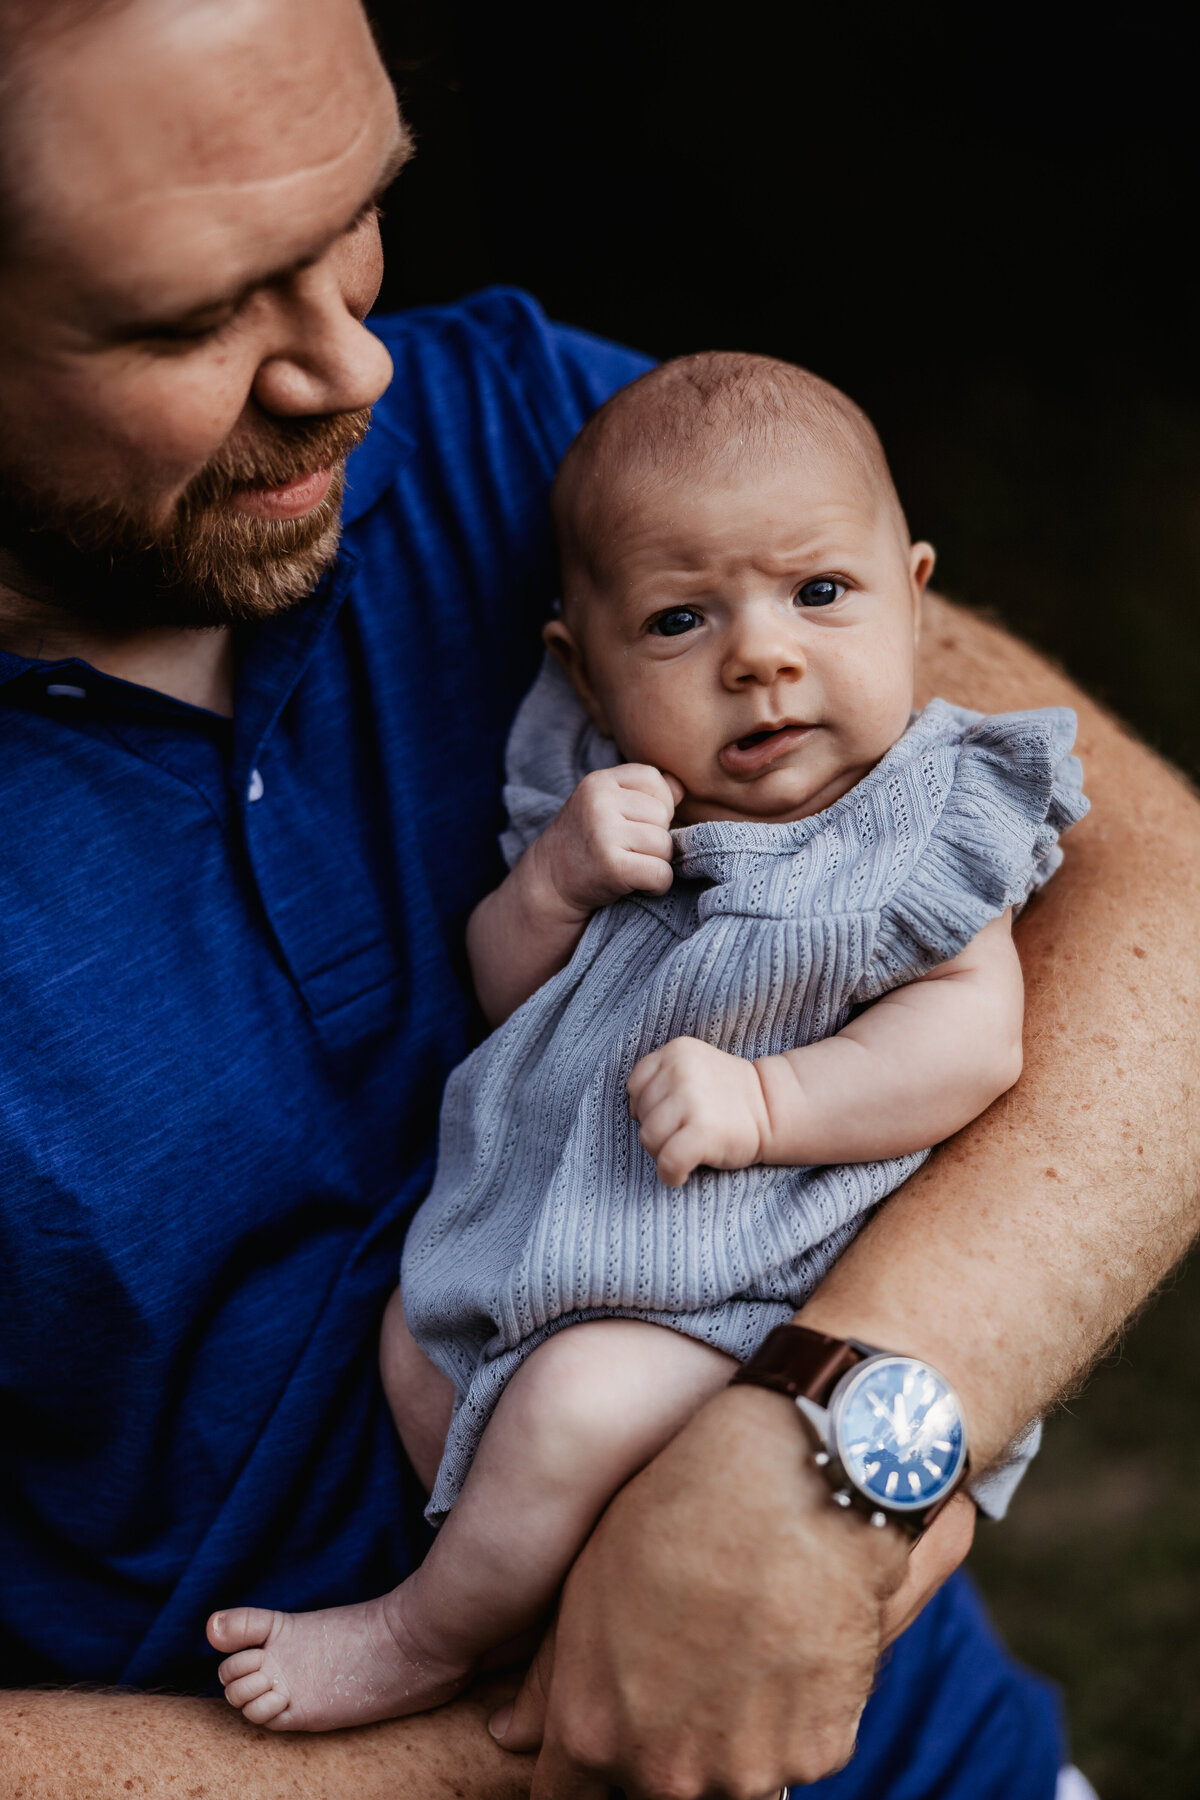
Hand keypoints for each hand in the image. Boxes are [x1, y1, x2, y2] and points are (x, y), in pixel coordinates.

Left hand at [488, 1384, 942, 1798]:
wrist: (792, 1482)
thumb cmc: (678, 1510)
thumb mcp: (588, 1582)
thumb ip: (549, 1679)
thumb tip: (510, 1735)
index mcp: (593, 1732)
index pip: (565, 1796)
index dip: (582, 1762)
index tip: (604, 1729)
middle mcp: (666, 1773)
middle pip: (654, 1789)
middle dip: (661, 1744)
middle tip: (685, 1663)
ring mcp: (746, 1770)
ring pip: (729, 1775)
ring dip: (730, 1735)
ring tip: (743, 1644)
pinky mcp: (820, 1753)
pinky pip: (796, 1752)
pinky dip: (793, 1717)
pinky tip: (788, 1644)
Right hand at [528, 765, 682, 919]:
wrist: (549, 882)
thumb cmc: (586, 841)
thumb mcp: (606, 806)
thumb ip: (644, 792)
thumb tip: (681, 788)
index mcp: (599, 782)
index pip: (653, 778)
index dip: (657, 804)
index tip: (636, 824)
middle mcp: (599, 802)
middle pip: (663, 815)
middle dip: (656, 837)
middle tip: (630, 851)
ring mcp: (603, 834)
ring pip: (665, 845)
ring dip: (656, 862)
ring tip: (631, 866)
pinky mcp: (611, 866)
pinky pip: (661, 873)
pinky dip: (657, 886)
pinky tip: (638, 885)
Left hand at [627, 1037, 768, 1185]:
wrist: (774, 1109)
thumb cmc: (728, 1094)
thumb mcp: (693, 1067)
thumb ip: (662, 1078)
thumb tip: (632, 1112)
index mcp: (676, 1051)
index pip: (635, 1085)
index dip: (646, 1106)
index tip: (670, 1116)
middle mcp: (681, 1071)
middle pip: (641, 1114)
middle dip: (656, 1130)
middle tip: (684, 1134)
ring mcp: (691, 1101)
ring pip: (648, 1138)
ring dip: (661, 1152)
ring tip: (685, 1150)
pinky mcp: (702, 1132)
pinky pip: (667, 1161)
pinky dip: (670, 1174)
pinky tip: (683, 1173)